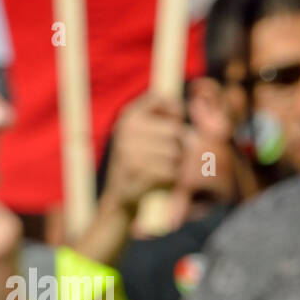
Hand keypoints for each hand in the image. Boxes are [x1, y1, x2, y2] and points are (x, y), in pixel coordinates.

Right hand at [104, 93, 185, 211]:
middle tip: (167, 157)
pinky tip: (160, 181)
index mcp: (128, 116)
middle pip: (175, 131)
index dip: (175, 112)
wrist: (120, 198)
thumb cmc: (140, 162)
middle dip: (179, 146)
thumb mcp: (144, 134)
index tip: (174, 123)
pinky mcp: (137, 173)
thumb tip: (180, 112)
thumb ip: (161, 117)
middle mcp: (126, 130)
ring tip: (161, 169)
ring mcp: (129, 151)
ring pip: (176, 153)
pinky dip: (172, 178)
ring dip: (176, 164)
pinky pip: (171, 171)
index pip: (161, 100)